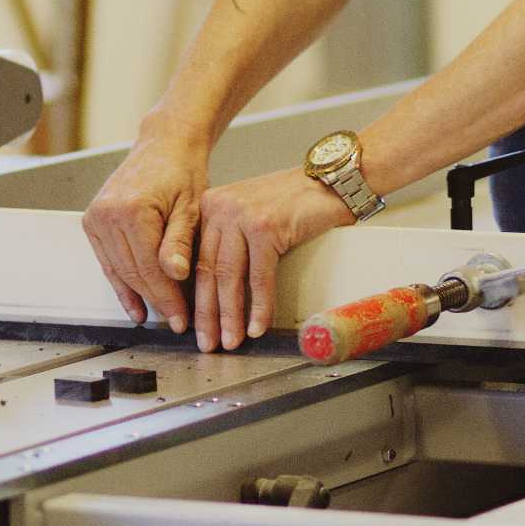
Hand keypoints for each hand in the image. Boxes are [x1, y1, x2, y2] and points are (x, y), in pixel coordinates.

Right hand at [83, 132, 208, 332]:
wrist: (163, 147)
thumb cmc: (182, 172)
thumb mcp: (191, 208)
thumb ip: (180, 242)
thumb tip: (174, 275)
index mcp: (132, 210)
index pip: (151, 268)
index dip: (168, 297)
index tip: (183, 316)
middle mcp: (108, 214)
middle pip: (133, 273)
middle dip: (156, 301)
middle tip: (177, 320)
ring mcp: (96, 218)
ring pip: (119, 271)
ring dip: (139, 297)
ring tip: (159, 317)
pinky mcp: (92, 222)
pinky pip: (108, 262)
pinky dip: (121, 285)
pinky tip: (134, 306)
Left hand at [195, 167, 352, 351]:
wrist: (331, 182)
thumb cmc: (294, 202)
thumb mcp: (249, 215)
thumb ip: (228, 240)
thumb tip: (216, 290)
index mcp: (210, 206)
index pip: (195, 259)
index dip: (193, 298)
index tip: (194, 325)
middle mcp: (220, 208)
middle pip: (208, 270)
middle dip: (208, 314)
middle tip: (209, 343)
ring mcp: (241, 216)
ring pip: (229, 276)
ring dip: (231, 316)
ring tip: (231, 341)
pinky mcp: (265, 227)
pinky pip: (259, 277)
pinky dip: (259, 306)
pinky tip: (257, 326)